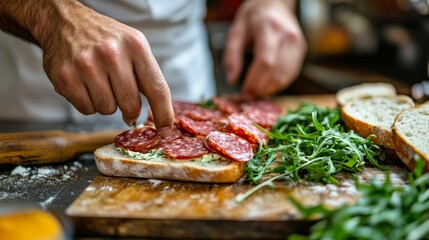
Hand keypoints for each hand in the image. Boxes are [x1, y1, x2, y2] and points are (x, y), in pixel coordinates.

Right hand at [29, 1, 172, 133]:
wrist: (66, 22)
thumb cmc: (107, 40)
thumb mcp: (134, 47)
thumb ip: (147, 77)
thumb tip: (159, 117)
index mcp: (136, 46)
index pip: (157, 89)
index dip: (164, 114)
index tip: (165, 131)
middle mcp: (112, 54)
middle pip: (131, 105)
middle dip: (129, 109)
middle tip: (121, 96)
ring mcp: (86, 65)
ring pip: (107, 110)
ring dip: (106, 103)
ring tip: (99, 82)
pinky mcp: (65, 76)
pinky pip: (86, 109)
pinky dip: (88, 103)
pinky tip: (84, 84)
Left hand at [223, 0, 306, 98]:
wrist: (274, 4)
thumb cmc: (253, 18)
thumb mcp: (235, 31)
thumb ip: (231, 56)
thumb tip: (232, 80)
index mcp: (269, 28)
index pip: (265, 61)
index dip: (255, 81)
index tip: (245, 92)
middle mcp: (288, 35)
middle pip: (277, 72)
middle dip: (261, 89)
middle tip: (248, 96)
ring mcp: (298, 43)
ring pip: (286, 77)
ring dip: (270, 89)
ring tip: (256, 92)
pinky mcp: (302, 51)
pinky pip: (291, 75)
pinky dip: (278, 84)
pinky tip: (267, 85)